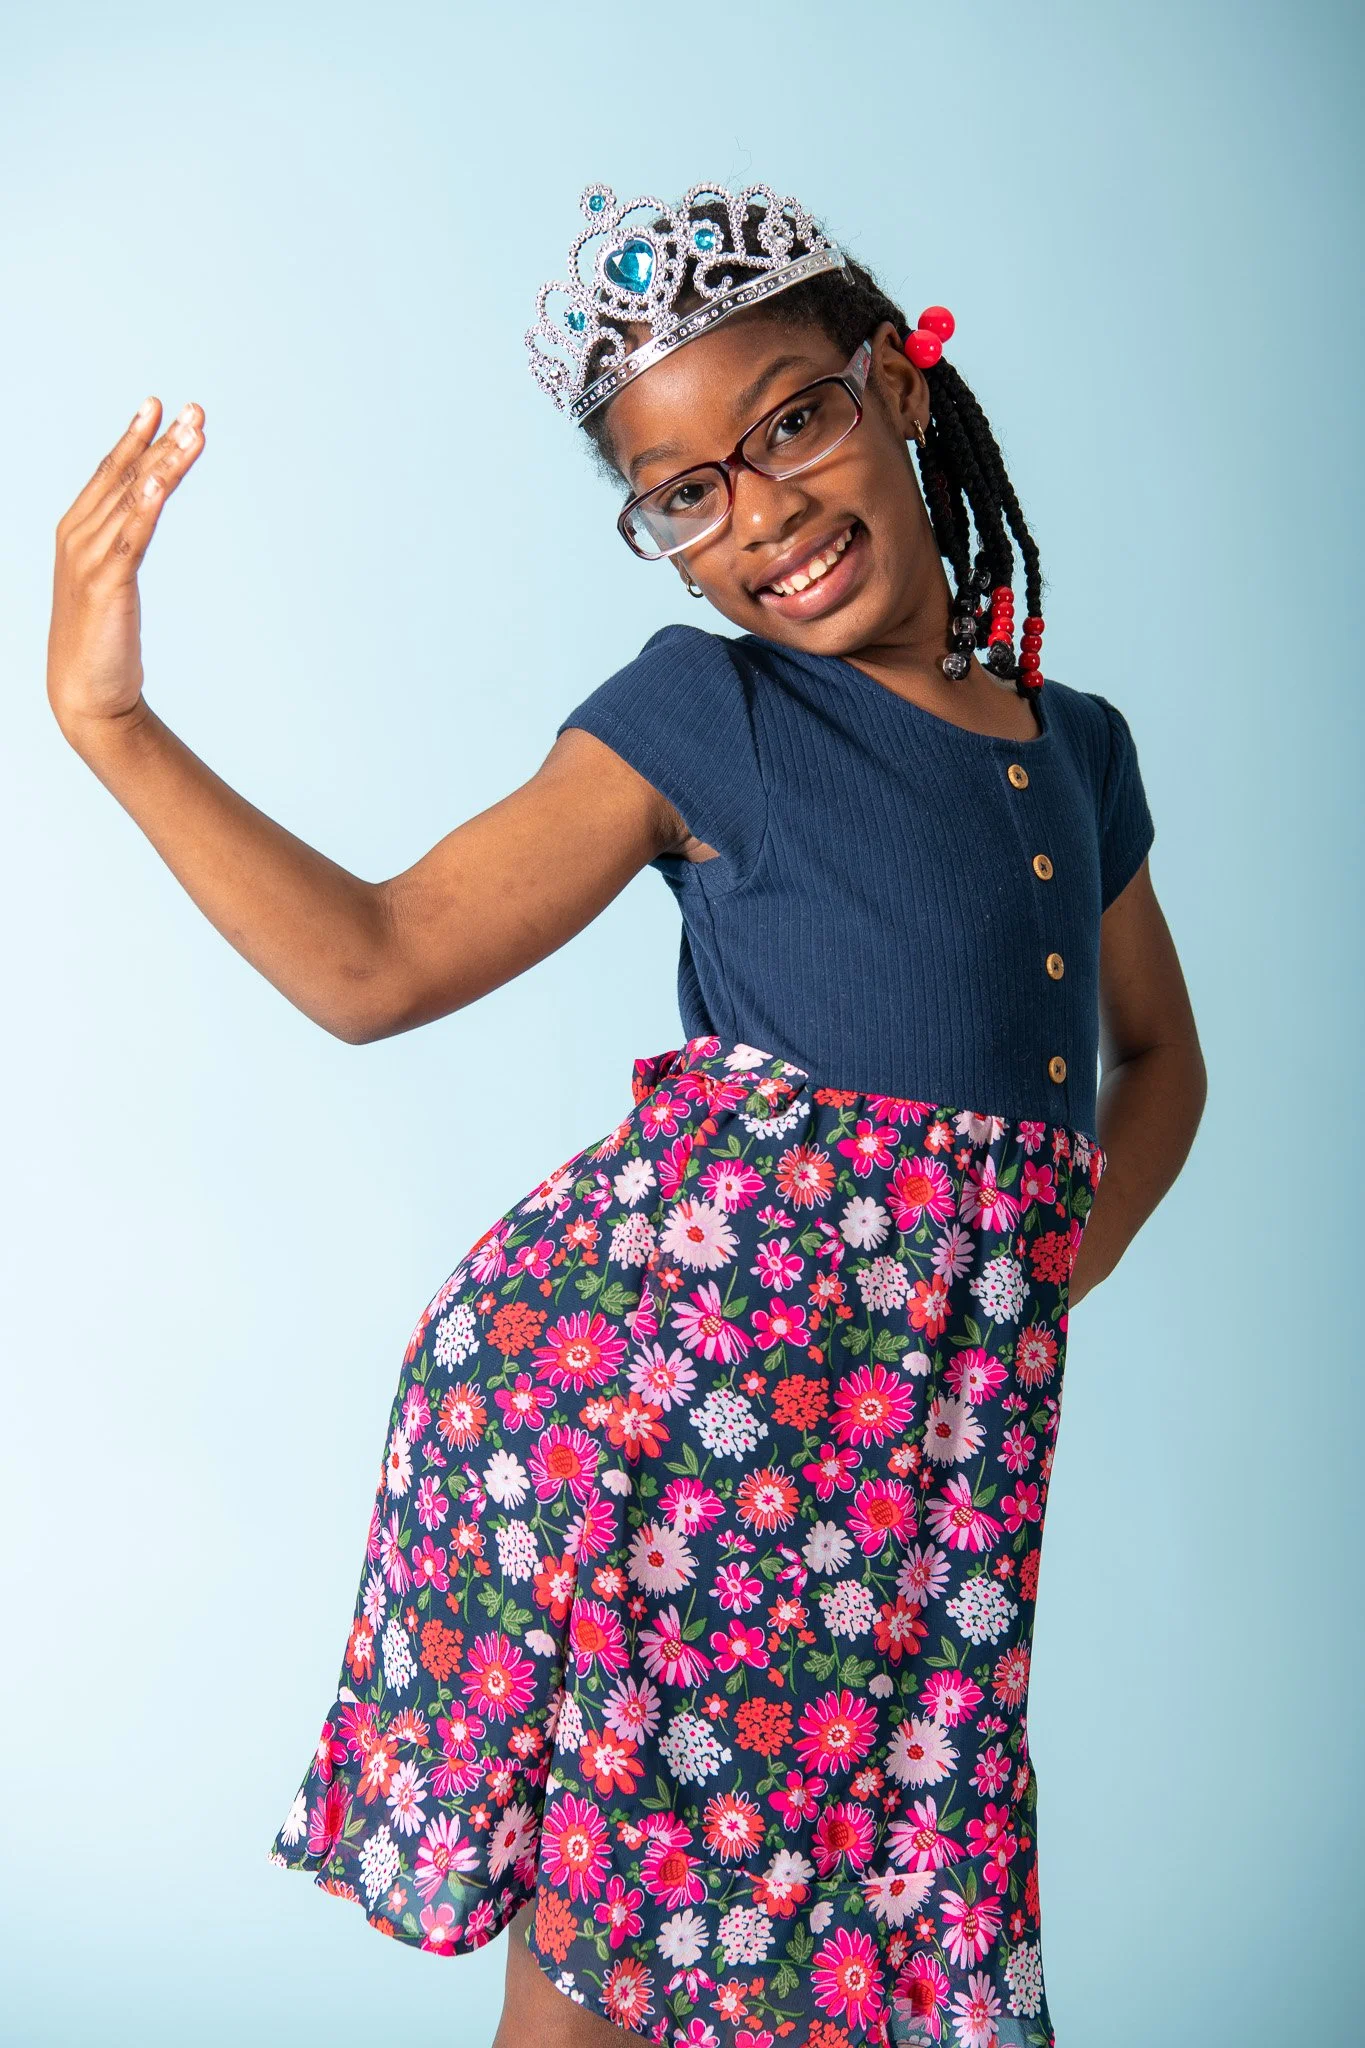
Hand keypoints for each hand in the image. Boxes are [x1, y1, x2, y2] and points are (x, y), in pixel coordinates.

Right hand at [47, 397, 204, 741]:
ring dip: (164, 464)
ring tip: (193, 433)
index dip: (135, 438)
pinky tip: (160, 480)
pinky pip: (130, 538)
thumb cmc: (101, 640)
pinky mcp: (106, 585)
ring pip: (132, 500)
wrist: (86, 694)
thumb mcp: (111, 581)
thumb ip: (123, 545)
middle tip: (194, 410)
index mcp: (76, 532)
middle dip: (160, 441)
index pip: (109, 474)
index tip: (159, 406)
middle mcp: (77, 537)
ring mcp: (89, 559)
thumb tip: (146, 517)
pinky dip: (146, 506)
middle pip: (124, 477)